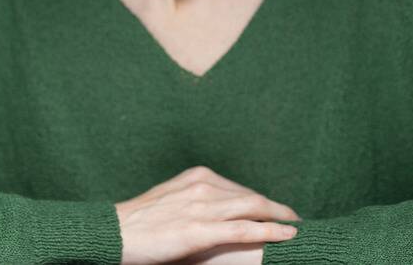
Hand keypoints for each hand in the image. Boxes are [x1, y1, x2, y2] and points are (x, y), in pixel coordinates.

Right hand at [113, 165, 299, 264]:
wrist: (113, 233)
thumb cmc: (138, 223)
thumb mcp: (170, 201)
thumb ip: (194, 201)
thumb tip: (211, 213)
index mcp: (197, 176)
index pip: (239, 189)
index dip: (262, 202)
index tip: (277, 212)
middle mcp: (203, 185)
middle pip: (251, 196)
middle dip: (277, 208)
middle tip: (297, 220)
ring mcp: (203, 207)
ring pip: (254, 209)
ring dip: (281, 218)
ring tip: (299, 228)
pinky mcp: (200, 230)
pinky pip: (244, 229)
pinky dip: (271, 231)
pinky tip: (289, 235)